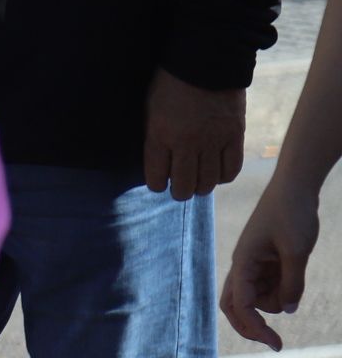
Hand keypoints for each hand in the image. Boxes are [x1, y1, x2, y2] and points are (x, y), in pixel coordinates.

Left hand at [144, 68, 245, 200]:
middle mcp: (186, 144)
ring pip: (208, 183)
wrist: (205, 59)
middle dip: (178, 191)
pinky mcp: (234, 137)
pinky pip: (230, 170)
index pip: (156, 176)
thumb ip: (153, 134)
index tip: (157, 183)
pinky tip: (216, 173)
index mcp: (160, 134)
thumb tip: (158, 159)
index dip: (156, 184)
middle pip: (184, 186)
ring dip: (200, 186)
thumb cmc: (170, 79)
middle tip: (178, 188)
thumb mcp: (150, 105)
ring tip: (197, 182)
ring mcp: (213, 142)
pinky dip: (223, 177)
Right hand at [222, 171, 320, 348]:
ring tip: (295, 286)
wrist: (294, 188)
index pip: (240, 303)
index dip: (255, 327)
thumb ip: (291, 283)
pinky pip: (267, 287)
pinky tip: (293, 281)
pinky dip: (280, 293)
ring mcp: (254, 263)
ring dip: (272, 305)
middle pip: (234, 305)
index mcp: (243, 261)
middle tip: (276, 343)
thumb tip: (286, 311)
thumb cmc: (291, 213)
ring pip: (255, 298)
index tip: (276, 343)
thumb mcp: (296, 251)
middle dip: (250, 326)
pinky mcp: (265, 261)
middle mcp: (243, 264)